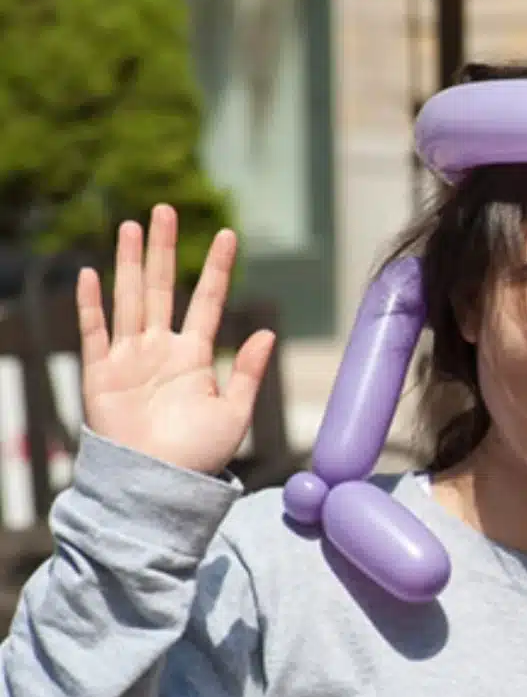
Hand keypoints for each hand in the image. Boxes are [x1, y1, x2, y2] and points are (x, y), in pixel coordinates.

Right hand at [77, 205, 275, 474]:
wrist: (157, 486)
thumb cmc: (198, 456)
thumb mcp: (235, 413)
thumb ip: (247, 372)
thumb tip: (267, 333)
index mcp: (195, 355)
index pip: (209, 300)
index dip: (219, 268)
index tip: (229, 234)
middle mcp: (161, 349)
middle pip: (164, 287)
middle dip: (165, 249)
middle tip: (165, 210)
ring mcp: (129, 358)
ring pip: (130, 298)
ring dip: (131, 262)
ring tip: (133, 226)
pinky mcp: (100, 374)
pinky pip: (95, 332)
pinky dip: (91, 304)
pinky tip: (90, 274)